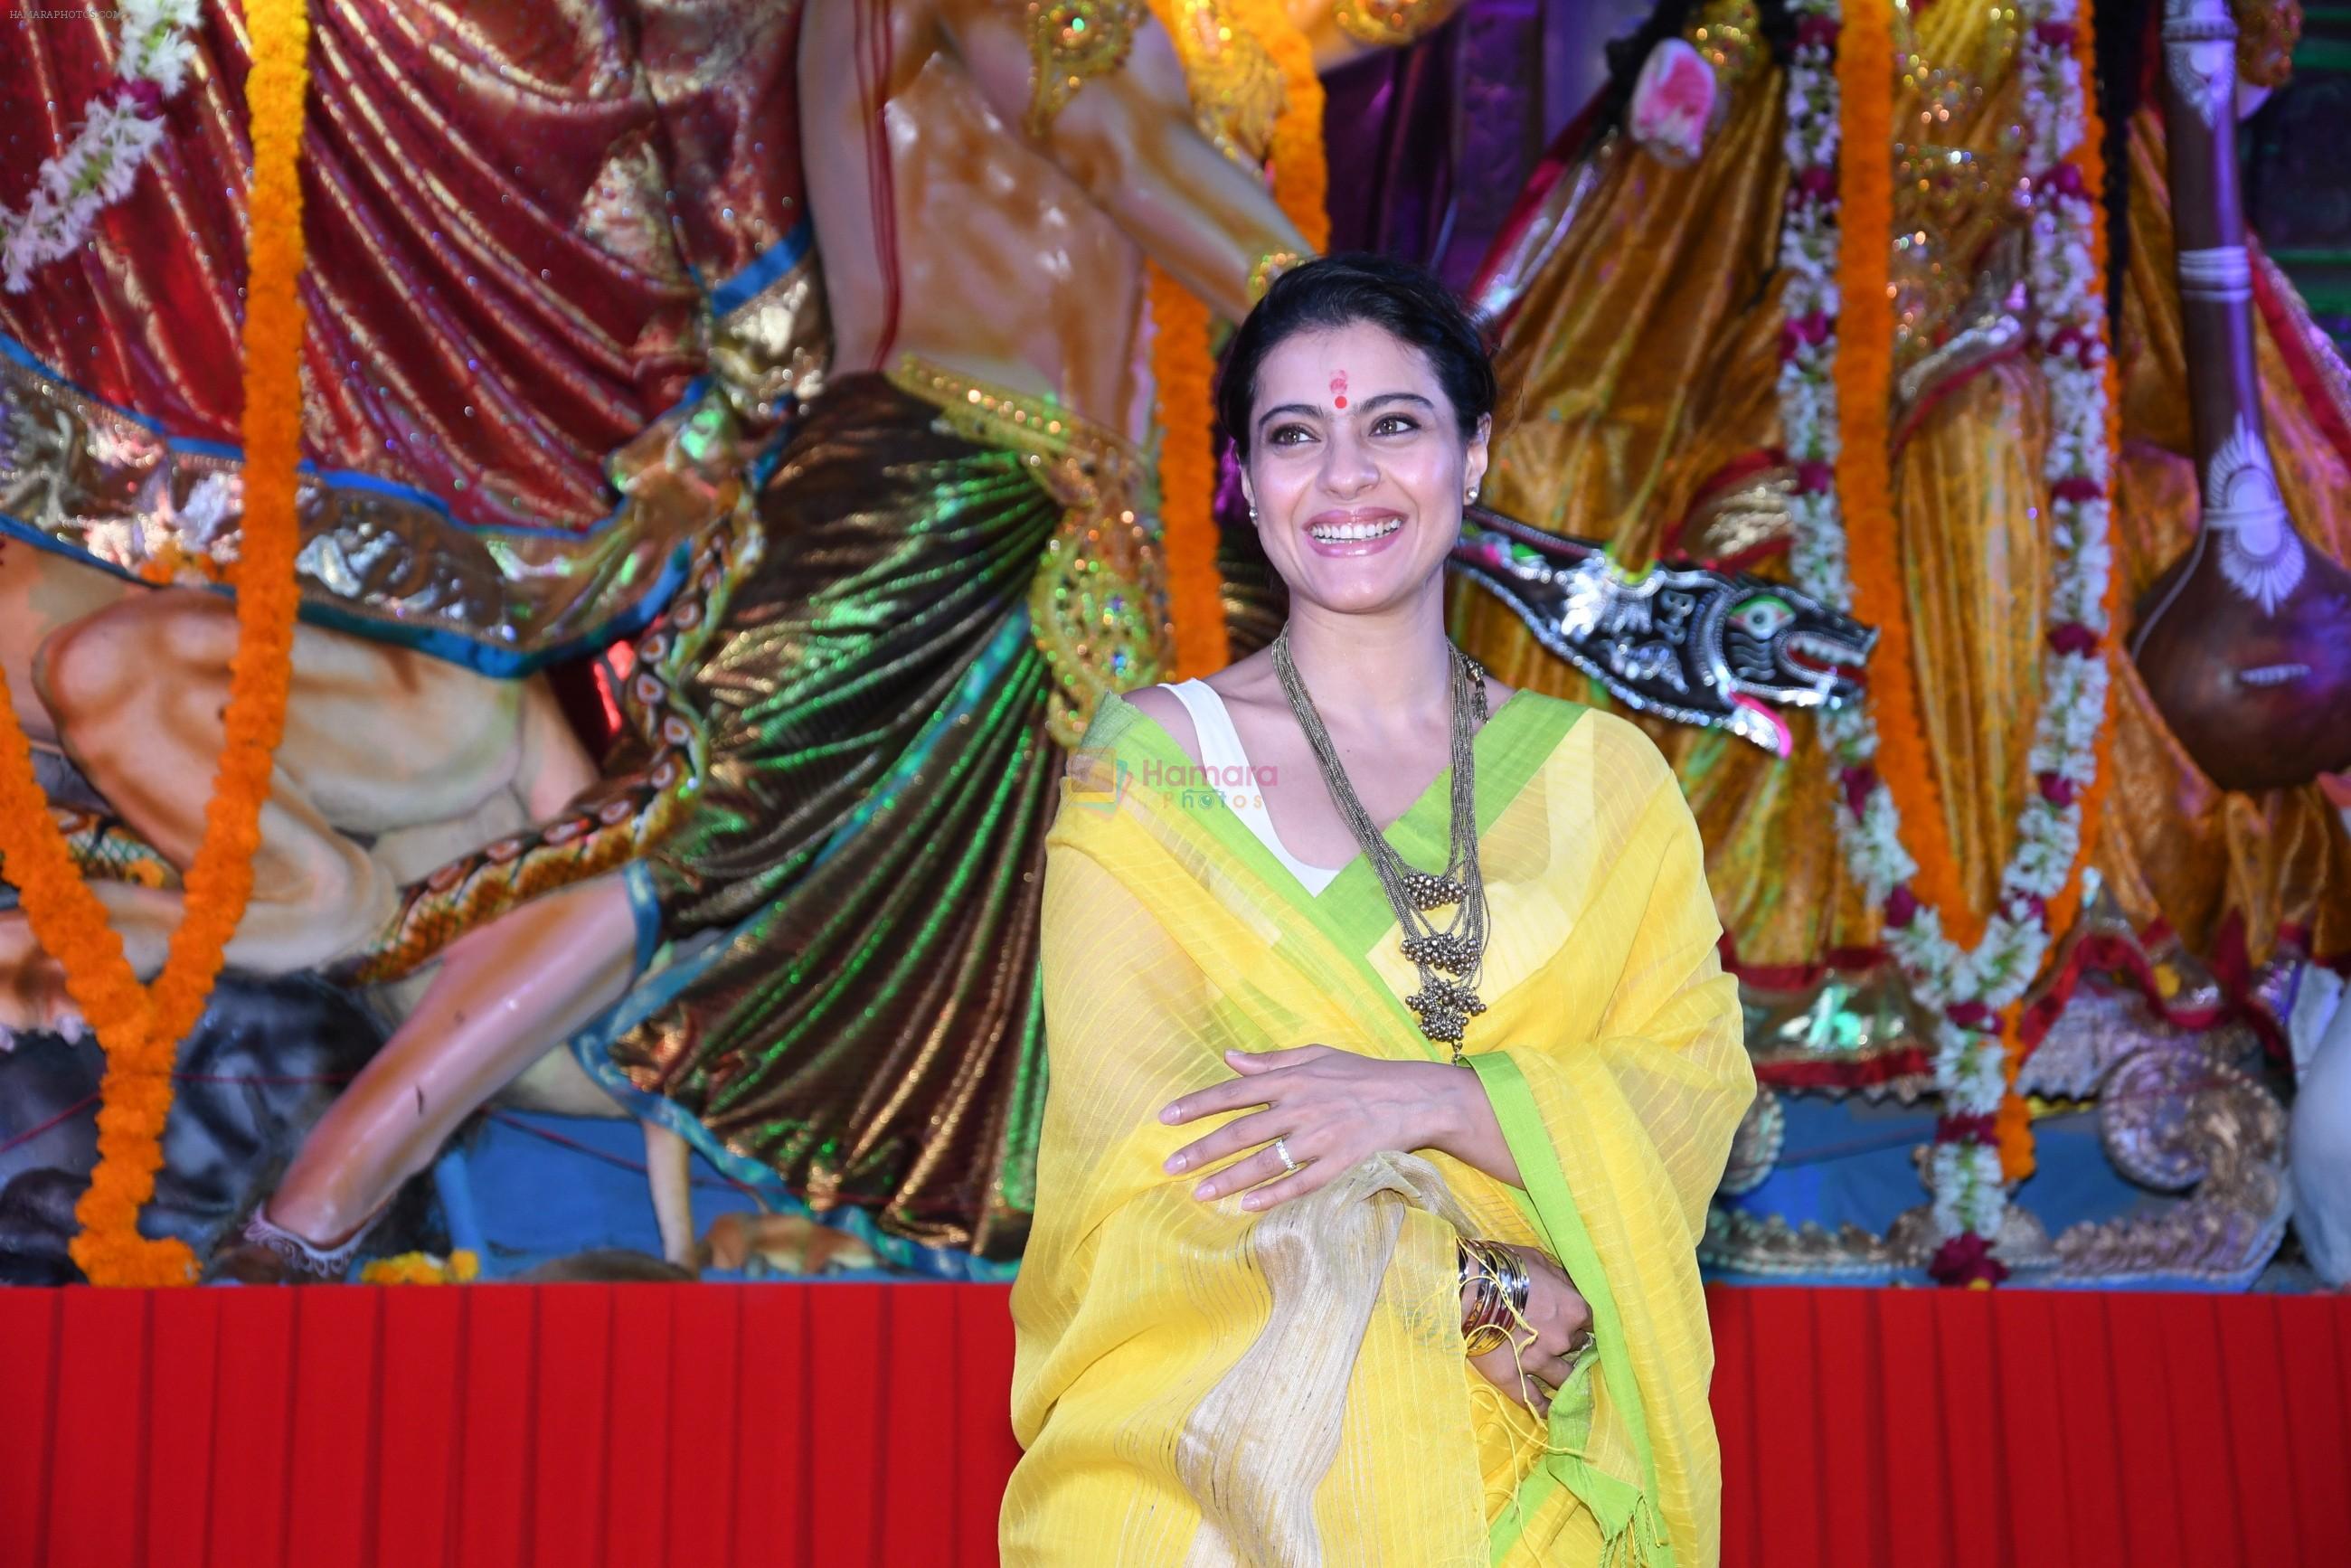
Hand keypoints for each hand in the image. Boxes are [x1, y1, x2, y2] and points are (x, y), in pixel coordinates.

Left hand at [1158, 1044, 1456, 1210]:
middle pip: (1240, 1132)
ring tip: (1199, 1193)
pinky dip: (1273, 1195)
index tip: (1165, 1118)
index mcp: (1291, 1079)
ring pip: (1265, 1162)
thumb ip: (1270, 1061)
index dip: (1197, 1105)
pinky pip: (1301, 1184)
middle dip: (1202, 1150)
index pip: (1232, 1093)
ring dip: (1229, 1179)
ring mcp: (1320, 1139)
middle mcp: (1300, 1108)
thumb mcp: (1316, 1055)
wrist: (1414, 1097)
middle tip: (1170, 1166)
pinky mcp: (1340, 1164)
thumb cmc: (1361, 1074)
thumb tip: (1228, 1057)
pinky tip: (1247, 1206)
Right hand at [1465, 1244, 1591, 1418]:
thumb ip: (1561, 1278)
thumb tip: (1572, 1287)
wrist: (1467, 1287)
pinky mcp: (1514, 1378)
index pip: (1594, 1322)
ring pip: (1563, 1378)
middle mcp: (1563, 1339)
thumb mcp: (1539, 1261)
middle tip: (1559, 1339)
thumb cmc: (1504, 1267)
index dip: (1584, 1322)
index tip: (1578, 1322)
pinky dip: (1545, 1408)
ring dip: (1564, 1376)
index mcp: (1573, 1309)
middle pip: (1579, 1348)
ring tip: (1564, 1379)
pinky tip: (1552, 1413)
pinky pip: (1535, 1400)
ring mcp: (1539, 1362)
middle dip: (1570, 1344)